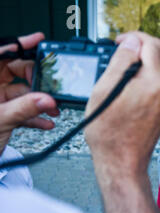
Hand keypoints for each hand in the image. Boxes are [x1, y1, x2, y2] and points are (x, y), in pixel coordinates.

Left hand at [0, 32, 58, 153]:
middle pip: (15, 72)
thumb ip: (24, 109)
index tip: (38, 40)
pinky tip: (46, 122)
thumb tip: (46, 99)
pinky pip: (22, 110)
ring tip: (53, 109)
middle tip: (50, 86)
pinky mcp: (3, 115)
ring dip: (39, 102)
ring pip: (22, 93)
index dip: (19, 45)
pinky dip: (35, 117)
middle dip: (36, 80)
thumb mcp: (0, 121)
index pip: (0, 54)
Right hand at [84, 31, 159, 174]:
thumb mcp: (105, 92)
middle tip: (122, 52)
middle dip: (142, 47)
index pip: (151, 45)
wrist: (122, 164)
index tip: (120, 42)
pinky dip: (149, 77)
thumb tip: (131, 43)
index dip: (134, 38)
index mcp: (153, 85)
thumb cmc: (110, 135)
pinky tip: (132, 86)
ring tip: (124, 70)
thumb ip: (120, 62)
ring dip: (146, 62)